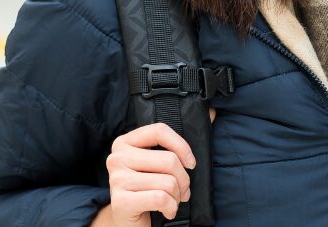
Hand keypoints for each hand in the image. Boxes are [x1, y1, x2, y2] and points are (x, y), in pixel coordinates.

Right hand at [94, 110, 216, 226]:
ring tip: (173, 200)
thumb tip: (211, 112)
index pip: (159, 131)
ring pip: (167, 182)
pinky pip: (160, 198)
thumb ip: (180, 140)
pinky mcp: (120, 201)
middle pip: (168, 160)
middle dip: (184, 179)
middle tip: (183, 190)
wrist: (128, 220)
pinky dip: (171, 207)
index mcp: (125, 142)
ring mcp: (116, 179)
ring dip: (177, 196)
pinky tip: (167, 210)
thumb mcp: (160, 164)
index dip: (182, 146)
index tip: (191, 163)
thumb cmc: (148, 188)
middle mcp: (117, 157)